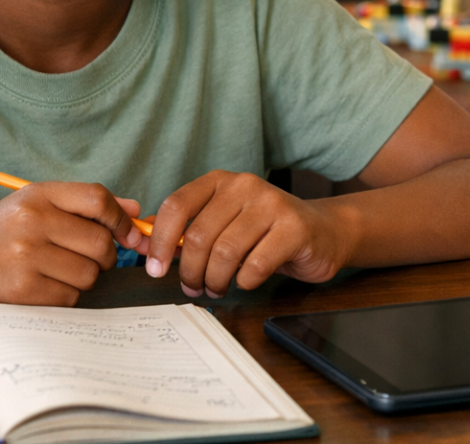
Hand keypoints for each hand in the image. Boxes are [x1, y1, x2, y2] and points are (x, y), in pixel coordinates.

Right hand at [0, 182, 141, 305]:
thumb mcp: (31, 206)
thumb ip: (82, 206)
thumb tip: (136, 210)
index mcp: (36, 195)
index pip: (98, 198)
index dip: (122, 219)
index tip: (129, 235)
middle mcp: (32, 221)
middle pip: (101, 241)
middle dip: (103, 255)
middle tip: (81, 257)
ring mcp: (26, 256)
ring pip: (89, 273)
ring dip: (82, 278)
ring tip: (53, 271)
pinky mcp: (21, 289)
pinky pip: (70, 297)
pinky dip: (63, 296)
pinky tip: (40, 287)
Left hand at [139, 171, 355, 298]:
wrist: (324, 232)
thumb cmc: (265, 232)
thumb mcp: (224, 222)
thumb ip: (188, 230)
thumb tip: (145, 243)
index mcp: (220, 181)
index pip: (177, 205)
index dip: (160, 241)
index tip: (155, 269)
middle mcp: (244, 186)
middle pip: (199, 236)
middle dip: (190, 271)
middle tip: (193, 288)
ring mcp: (272, 205)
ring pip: (225, 253)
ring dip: (216, 280)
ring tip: (217, 288)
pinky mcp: (294, 229)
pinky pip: (255, 265)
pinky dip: (245, 282)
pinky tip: (247, 281)